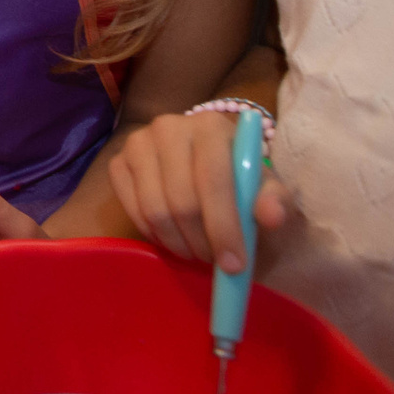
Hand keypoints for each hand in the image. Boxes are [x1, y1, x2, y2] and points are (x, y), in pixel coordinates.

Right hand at [106, 109, 291, 274]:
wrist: (204, 160)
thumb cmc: (239, 176)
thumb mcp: (265, 186)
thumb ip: (274, 200)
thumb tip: (271, 217)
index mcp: (210, 127)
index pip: (214, 180)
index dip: (225, 227)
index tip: (234, 265)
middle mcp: (168, 127)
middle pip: (182, 200)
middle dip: (202, 242)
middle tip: (216, 263)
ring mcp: (138, 143)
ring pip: (155, 210)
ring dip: (179, 243)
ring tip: (198, 253)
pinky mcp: (118, 162)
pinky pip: (132, 210)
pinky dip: (155, 235)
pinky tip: (175, 239)